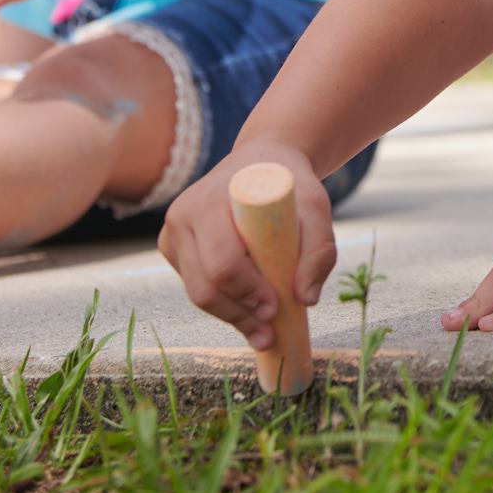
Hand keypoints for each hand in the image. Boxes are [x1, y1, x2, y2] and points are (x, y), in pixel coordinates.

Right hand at [157, 143, 335, 351]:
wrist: (260, 163)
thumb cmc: (287, 185)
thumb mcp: (316, 207)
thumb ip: (320, 249)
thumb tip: (305, 298)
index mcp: (211, 200)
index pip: (224, 263)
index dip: (249, 292)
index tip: (276, 307)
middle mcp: (182, 215)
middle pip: (204, 287)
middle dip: (239, 314)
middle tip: (270, 330)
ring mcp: (172, 233)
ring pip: (197, 293)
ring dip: (232, 316)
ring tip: (263, 330)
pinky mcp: (173, 248)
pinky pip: (195, 287)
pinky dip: (222, 304)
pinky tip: (246, 307)